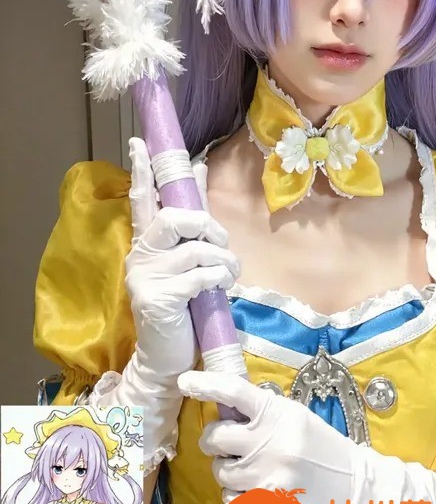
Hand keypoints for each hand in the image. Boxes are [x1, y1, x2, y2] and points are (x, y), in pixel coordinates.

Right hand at [125, 137, 240, 383]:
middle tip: (220, 244)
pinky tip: (221, 288)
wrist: (169, 359)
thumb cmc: (183, 309)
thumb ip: (193, 224)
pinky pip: (199, 275)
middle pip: (174, 218)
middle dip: (207, 226)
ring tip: (228, 274)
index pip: (141, 201)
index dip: (142, 172)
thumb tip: (200, 171)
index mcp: (147, 245)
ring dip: (223, 260)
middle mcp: (140, 256)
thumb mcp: (188, 263)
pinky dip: (219, 279)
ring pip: (195, 249)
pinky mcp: (157, 298)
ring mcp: (146, 277)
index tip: (139, 143)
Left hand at [178, 369, 358, 503]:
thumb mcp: (295, 416)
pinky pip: (230, 502)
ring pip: (220, 471)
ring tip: (248, 469)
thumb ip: (262, 411)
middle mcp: (268, 442)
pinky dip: (236, 498)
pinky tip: (253, 492)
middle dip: (215, 440)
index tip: (184, 381)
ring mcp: (266, 477)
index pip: (234, 391)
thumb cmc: (321, 445)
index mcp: (276, 412)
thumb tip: (223, 408)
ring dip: (227, 470)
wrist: (352, 484)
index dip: (205, 384)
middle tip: (228, 443)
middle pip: (214, 437)